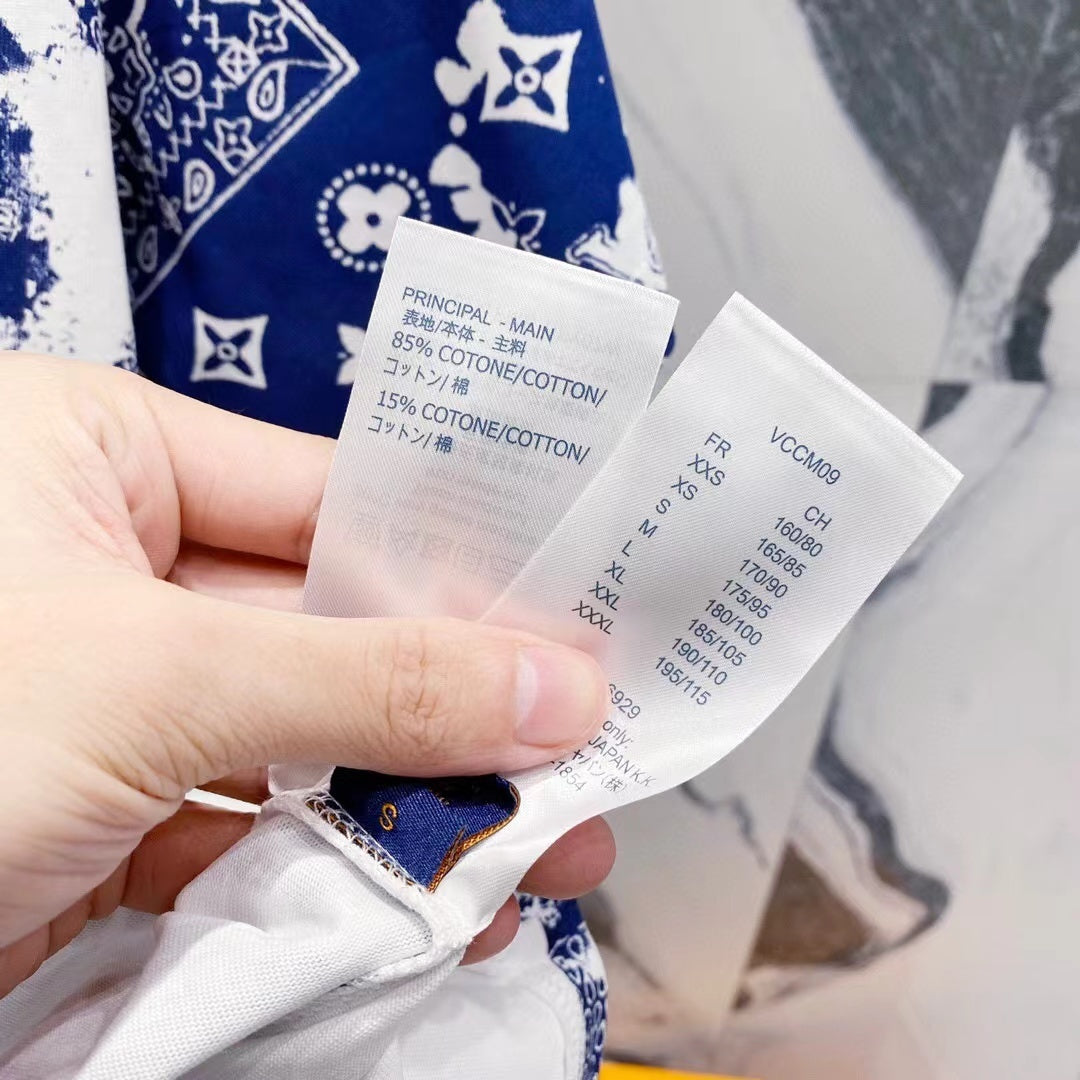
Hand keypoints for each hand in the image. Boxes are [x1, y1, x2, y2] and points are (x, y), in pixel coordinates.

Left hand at [0, 357, 613, 994]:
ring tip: (544, 845)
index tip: (571, 615)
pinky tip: (433, 899)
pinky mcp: (100, 816)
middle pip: (331, 630)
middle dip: (459, 704)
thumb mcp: (152, 680)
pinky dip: (333, 875)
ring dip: (416, 806)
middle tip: (583, 745)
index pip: (325, 495)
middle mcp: (104, 566)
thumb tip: (545, 685)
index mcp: (93, 455)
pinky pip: (248, 832)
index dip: (458, 560)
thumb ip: (366, 682)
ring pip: (301, 744)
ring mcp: (107, 701)